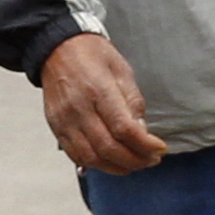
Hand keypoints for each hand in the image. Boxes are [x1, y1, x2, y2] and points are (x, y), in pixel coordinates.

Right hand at [42, 31, 168, 172]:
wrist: (57, 48)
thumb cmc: (92, 55)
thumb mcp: (122, 71)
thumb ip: (133, 103)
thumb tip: (142, 132)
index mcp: (98, 90)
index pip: (124, 129)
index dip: (145, 145)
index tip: (159, 149)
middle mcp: (78, 108)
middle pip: (108, 147)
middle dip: (135, 160)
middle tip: (150, 159)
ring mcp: (64, 119)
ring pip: (90, 156)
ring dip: (116, 166)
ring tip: (133, 164)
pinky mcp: (55, 126)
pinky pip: (74, 154)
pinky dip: (95, 163)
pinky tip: (110, 161)